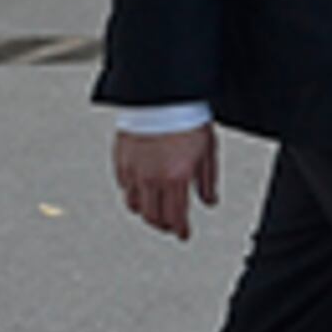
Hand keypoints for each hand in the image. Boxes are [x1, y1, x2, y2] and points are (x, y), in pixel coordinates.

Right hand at [112, 125, 218, 239]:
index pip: (176, 216)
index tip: (183, 235)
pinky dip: (133, 194)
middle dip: (164, 225)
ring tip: (155, 212)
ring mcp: (134, 170)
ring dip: (146, 213)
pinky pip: (124, 187)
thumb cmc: (188, 119)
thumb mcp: (208, 151)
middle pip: (153, 217)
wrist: (163, 96)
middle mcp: (152, 178)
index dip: (181, 230)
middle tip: (171, 226)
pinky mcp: (121, 160)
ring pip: (134, 206)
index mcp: (176, 177)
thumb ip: (208, 181)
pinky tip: (141, 191)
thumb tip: (209, 202)